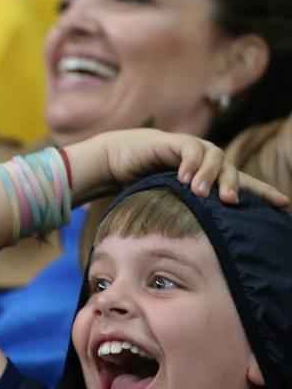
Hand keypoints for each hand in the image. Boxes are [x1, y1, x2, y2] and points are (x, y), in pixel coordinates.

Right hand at [71, 129, 289, 208]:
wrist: (113, 161)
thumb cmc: (137, 186)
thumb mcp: (164, 204)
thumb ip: (182, 216)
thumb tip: (196, 247)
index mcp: (207, 177)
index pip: (242, 183)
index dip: (263, 193)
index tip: (284, 205)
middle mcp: (204, 162)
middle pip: (233, 169)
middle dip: (235, 185)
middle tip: (232, 202)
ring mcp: (191, 150)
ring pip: (216, 156)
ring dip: (211, 175)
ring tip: (201, 193)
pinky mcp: (175, 142)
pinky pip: (192, 149)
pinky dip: (192, 163)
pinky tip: (185, 179)